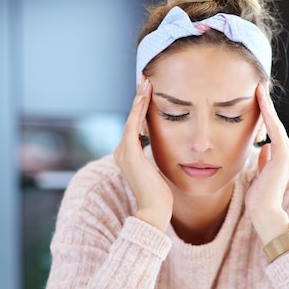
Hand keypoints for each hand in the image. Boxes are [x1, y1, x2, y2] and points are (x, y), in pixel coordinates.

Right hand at [114, 76, 172, 230]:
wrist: (155, 211)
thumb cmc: (161, 195)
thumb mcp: (158, 170)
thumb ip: (157, 157)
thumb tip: (166, 148)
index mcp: (127, 155)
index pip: (134, 125)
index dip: (141, 107)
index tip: (148, 91)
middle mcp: (121, 152)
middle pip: (131, 118)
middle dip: (138, 98)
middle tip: (145, 78)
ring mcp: (123, 152)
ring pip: (131, 118)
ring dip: (139, 99)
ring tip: (146, 81)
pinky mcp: (129, 153)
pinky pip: (133, 125)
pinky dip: (138, 109)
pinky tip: (145, 95)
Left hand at [245, 80, 288, 243]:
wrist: (264, 210)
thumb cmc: (259, 196)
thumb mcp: (260, 172)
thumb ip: (264, 159)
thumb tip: (263, 147)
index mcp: (281, 155)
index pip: (271, 128)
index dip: (264, 112)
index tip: (255, 95)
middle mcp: (287, 151)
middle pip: (273, 122)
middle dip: (265, 103)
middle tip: (258, 83)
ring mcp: (287, 151)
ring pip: (274, 122)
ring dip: (265, 104)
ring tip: (259, 86)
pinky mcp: (283, 154)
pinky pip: (273, 128)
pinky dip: (267, 113)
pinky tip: (260, 99)